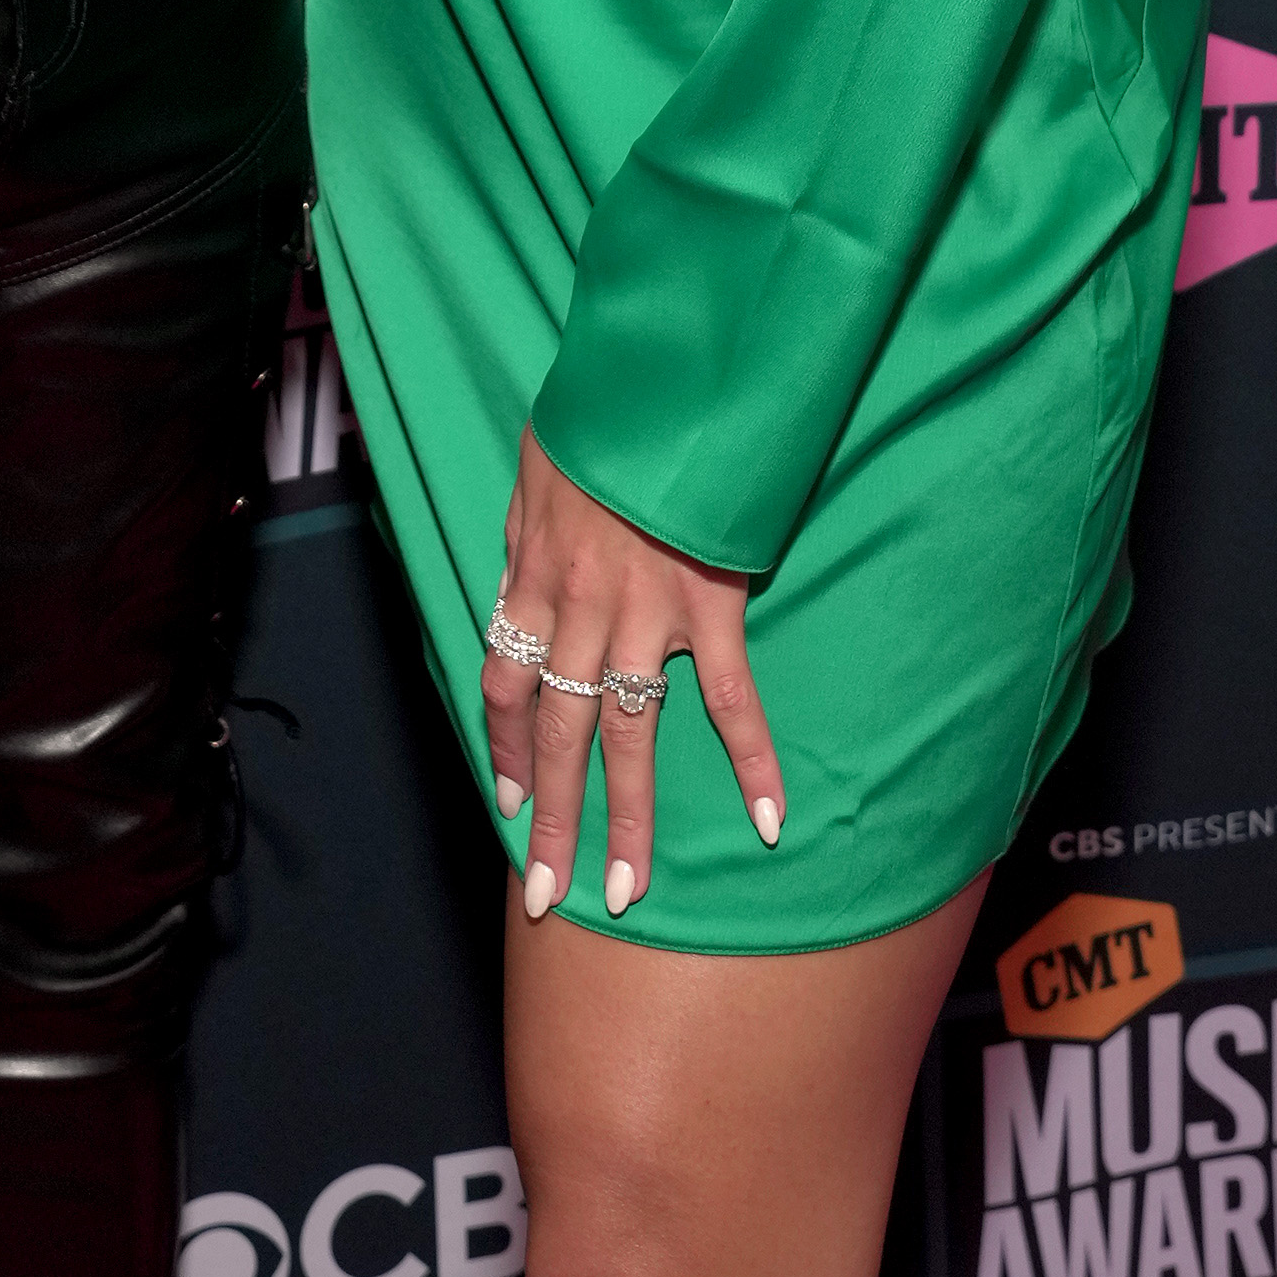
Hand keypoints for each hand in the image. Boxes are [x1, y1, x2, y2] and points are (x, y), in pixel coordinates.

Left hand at [484, 427, 782, 922]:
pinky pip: (731, 697)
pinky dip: (752, 759)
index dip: (508, 751)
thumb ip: (523, 542)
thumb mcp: (531, 474)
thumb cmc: (595, 420)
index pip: (506, 686)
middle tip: (547, 896)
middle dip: (551, 820)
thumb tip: (513, 593)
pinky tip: (769, 822)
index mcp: (534, 579)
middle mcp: (581, 609)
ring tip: (626, 890)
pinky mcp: (710, 607)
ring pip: (627, 734)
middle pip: (558, 733)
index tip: (509, 806)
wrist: (660, 381)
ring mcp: (646, 615)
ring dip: (627, 818)